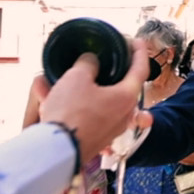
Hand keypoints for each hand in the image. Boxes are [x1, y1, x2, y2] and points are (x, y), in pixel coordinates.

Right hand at [37, 38, 150, 162]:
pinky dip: (75, 104)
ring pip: (100, 100)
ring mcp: (112, 128)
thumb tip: (91, 62)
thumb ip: (87, 64)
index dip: (139, 52)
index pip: (140, 68)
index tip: (136, 41)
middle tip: (95, 60)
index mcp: (127, 96)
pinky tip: (53, 98)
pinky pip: (89, 114)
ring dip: (81, 89)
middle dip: (103, 72)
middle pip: (119, 85)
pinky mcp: (97, 138)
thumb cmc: (70, 113)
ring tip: (58, 81)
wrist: (57, 152)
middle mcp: (125, 114)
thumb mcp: (76, 78)